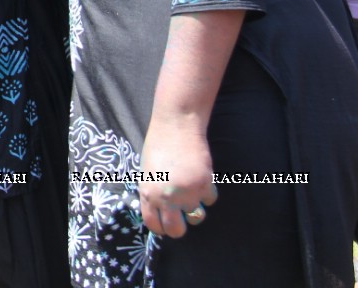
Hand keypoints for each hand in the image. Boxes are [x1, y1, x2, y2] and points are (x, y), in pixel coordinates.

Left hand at [138, 119, 218, 237]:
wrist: (176, 127)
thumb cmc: (158, 147)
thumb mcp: (147, 173)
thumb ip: (152, 193)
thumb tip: (161, 212)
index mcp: (147, 194)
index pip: (154, 225)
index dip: (161, 228)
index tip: (166, 224)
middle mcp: (166, 198)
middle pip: (176, 231)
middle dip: (179, 229)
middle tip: (182, 218)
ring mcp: (187, 194)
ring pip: (196, 216)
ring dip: (195, 208)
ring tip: (190, 191)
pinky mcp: (204, 185)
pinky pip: (210, 200)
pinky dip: (207, 193)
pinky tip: (200, 178)